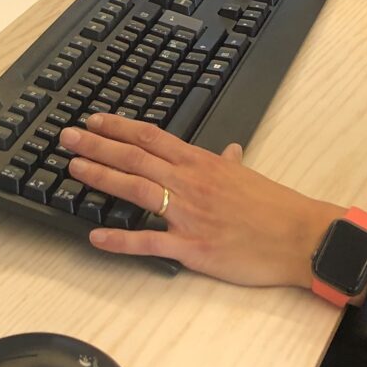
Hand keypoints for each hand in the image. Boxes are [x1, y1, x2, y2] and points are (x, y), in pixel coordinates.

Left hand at [61, 115, 340, 287]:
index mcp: (202, 163)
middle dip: (98, 145)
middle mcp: (190, 183)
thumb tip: (229, 150)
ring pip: (137, 189)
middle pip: (136, 157)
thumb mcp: (249, 176)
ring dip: (103, 177)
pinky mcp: (193, 247)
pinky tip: (96, 238)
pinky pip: (150, 242)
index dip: (119, 127)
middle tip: (67, 137)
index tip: (94, 119)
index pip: (152, 137)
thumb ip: (230, 162)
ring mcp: (189, 214)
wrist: (299, 236)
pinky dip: (121, 241)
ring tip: (74, 170)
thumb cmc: (276, 207)